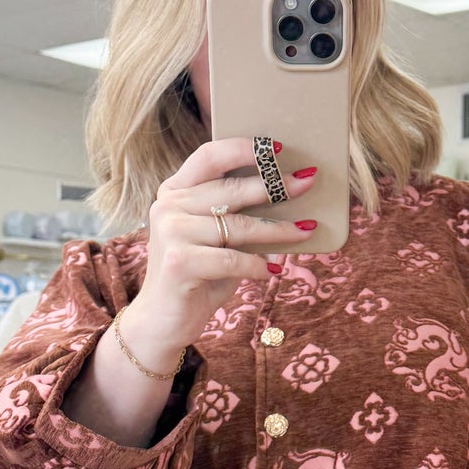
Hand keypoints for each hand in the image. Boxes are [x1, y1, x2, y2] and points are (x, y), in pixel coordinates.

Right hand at [122, 136, 317, 362]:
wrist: (162, 320)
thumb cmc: (198, 275)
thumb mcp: (216, 239)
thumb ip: (236, 216)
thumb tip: (288, 196)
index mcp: (175, 191)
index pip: (209, 157)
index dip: (243, 148)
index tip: (277, 148)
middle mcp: (168, 206)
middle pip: (230, 190)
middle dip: (274, 186)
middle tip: (306, 183)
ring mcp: (171, 233)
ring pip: (237, 226)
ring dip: (278, 229)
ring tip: (306, 230)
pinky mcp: (179, 262)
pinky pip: (233, 259)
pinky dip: (257, 266)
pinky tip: (273, 271)